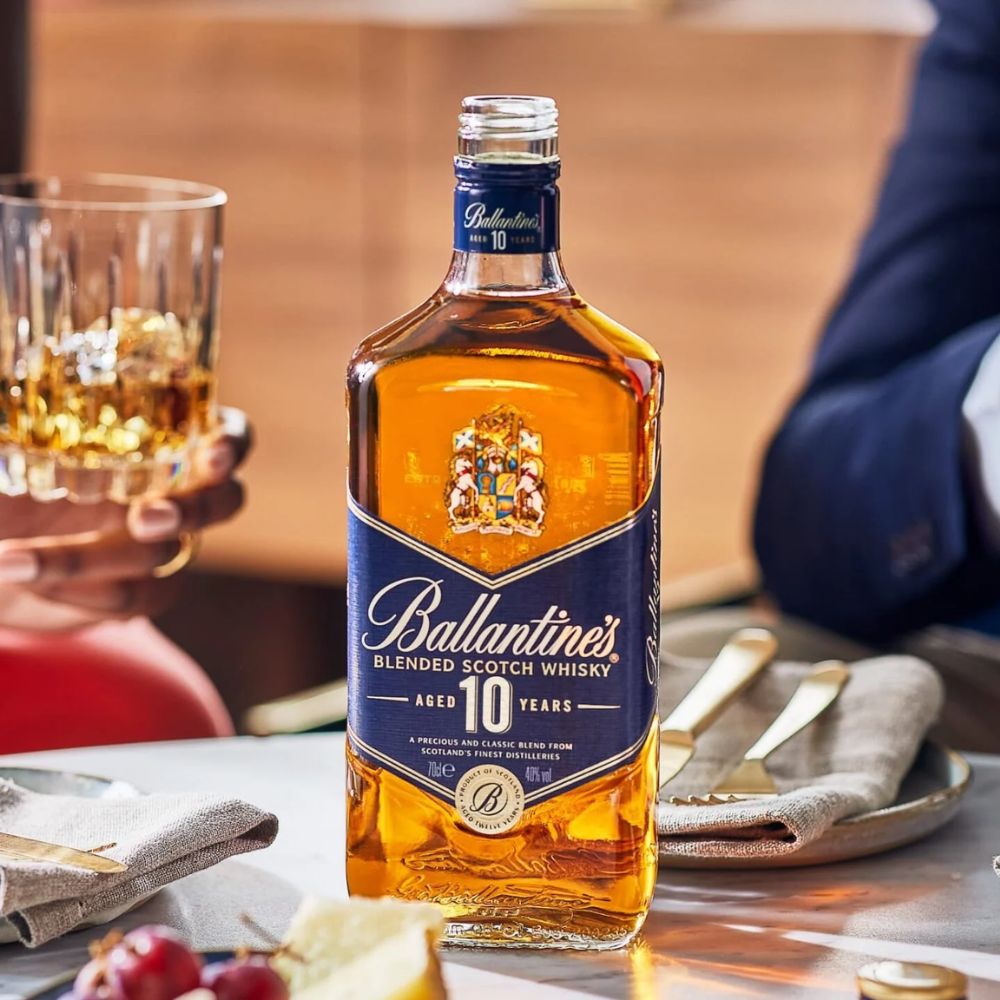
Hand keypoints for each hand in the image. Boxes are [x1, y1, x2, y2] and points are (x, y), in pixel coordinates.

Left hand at [0, 407, 250, 630]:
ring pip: (162, 554)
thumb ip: (13, 397)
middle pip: (225, 501)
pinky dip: (79, 594)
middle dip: (191, 509)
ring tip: (12, 563)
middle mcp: (173, 486)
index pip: (228, 434)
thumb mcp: (6, 429)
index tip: (214, 451)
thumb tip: (1, 355)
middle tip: (145, 519)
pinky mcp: (143, 590)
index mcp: (162, 436)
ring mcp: (163, 542)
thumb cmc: (2, 474)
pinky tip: (25, 582)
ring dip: (86, 559)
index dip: (232, 443)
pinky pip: (137, 598)